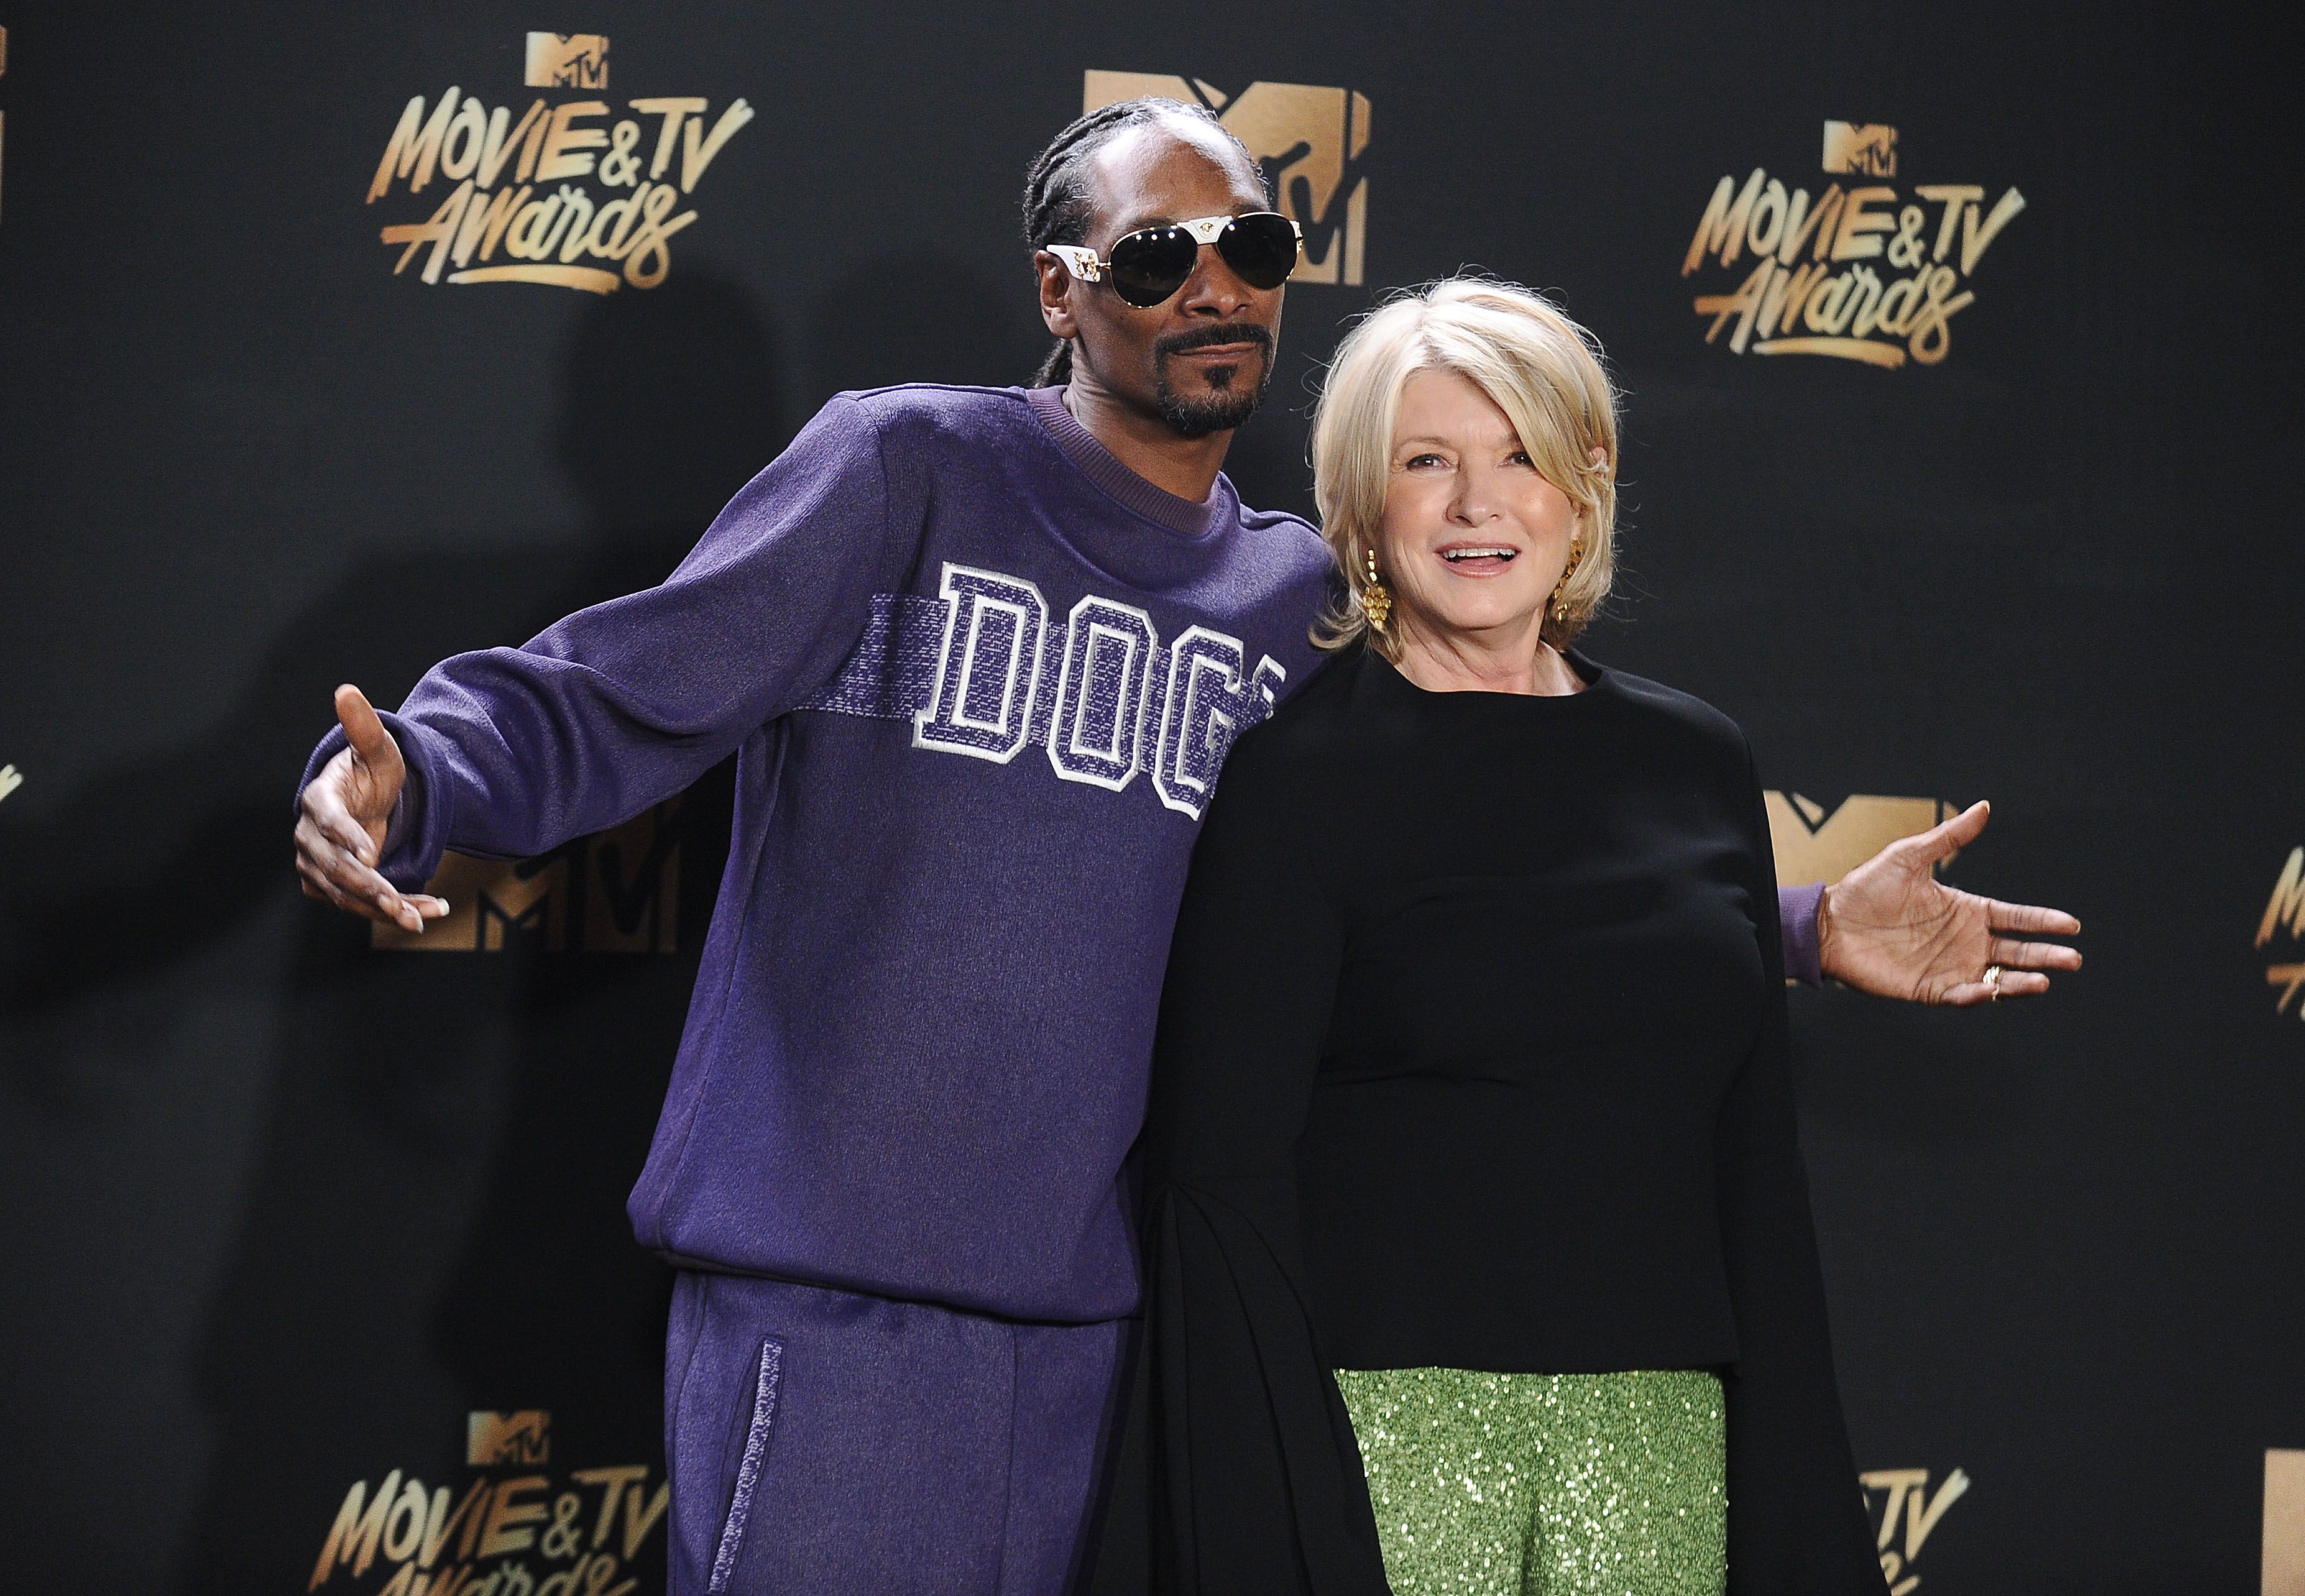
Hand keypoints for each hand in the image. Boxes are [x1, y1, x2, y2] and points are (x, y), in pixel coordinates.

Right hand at [294, 685, 448, 933]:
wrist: (367, 802)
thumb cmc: (371, 774)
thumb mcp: (379, 751)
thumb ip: (365, 727)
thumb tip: (347, 690)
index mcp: (318, 799)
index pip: (326, 820)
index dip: (346, 837)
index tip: (370, 855)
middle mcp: (309, 835)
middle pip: (333, 866)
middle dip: (367, 887)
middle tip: (400, 903)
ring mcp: (314, 864)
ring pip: (343, 893)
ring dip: (381, 907)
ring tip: (422, 916)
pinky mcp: (325, 886)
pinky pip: (353, 903)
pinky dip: (386, 910)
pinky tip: (423, 912)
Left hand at [1817, 800, 2079, 1004]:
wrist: (1829, 923)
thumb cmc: (1866, 888)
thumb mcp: (1909, 856)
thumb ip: (1949, 838)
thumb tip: (1983, 807)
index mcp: (1967, 910)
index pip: (2015, 917)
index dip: (2043, 922)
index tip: (2071, 925)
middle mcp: (1965, 940)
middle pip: (2016, 951)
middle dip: (2045, 955)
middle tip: (2072, 959)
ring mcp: (1949, 965)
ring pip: (1996, 978)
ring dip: (2021, 982)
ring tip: (2044, 980)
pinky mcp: (1929, 988)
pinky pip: (1960, 996)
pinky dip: (1976, 996)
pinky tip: (1988, 990)